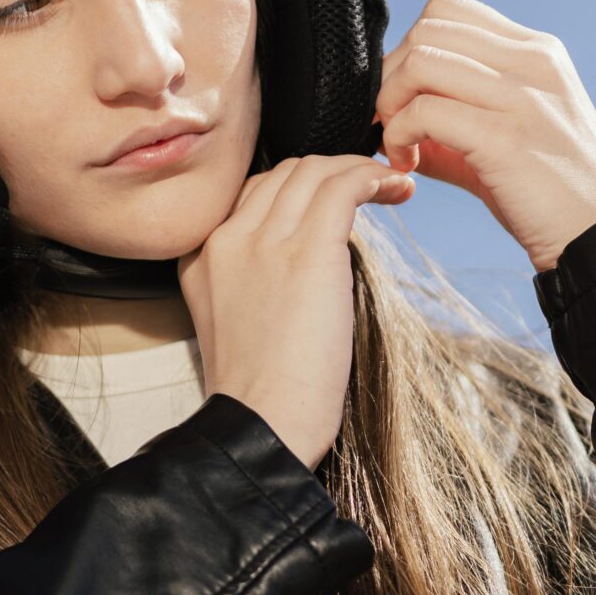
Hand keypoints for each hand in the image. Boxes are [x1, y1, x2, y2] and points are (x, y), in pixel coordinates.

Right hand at [179, 152, 413, 469]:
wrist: (261, 425)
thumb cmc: (262, 393)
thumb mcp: (237, 322)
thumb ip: (254, 280)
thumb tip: (306, 261)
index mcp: (202, 256)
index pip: (253, 193)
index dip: (299, 187)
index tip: (331, 198)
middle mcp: (226, 238)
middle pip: (284, 174)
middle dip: (331, 171)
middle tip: (369, 186)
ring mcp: (264, 241)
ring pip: (314, 171)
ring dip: (358, 168)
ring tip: (389, 184)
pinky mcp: (307, 251)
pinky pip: (342, 188)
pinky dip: (371, 177)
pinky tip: (393, 188)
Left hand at [374, 0, 595, 274]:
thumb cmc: (549, 194)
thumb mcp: (507, 136)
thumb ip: (454, 116)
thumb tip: (391, 117)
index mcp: (535, 52)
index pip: (448, 9)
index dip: (408, 50)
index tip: (406, 98)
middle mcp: (531, 61)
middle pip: (426, 29)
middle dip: (391, 77)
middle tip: (393, 124)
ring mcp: (521, 95)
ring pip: (419, 61)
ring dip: (390, 105)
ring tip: (400, 146)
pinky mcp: (504, 137)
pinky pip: (424, 112)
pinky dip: (399, 136)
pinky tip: (408, 166)